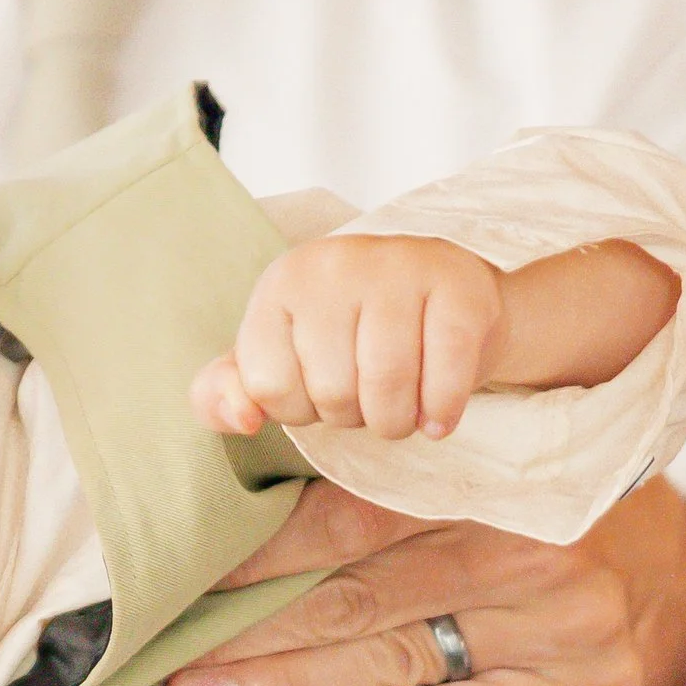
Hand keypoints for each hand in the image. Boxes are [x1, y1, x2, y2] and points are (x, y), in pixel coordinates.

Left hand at [163, 477, 685, 685]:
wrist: (671, 569)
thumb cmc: (533, 505)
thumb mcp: (474, 457)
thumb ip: (368, 459)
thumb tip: (225, 443)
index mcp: (489, 465)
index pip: (352, 511)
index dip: (262, 549)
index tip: (179, 578)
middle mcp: (528, 537)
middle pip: (365, 591)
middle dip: (257, 632)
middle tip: (169, 669)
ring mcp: (560, 619)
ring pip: (402, 658)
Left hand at [194, 233, 508, 442]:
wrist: (449, 293)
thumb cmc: (355, 335)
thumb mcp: (279, 357)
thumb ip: (227, 393)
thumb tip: (241, 418)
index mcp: (282, 282)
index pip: (268, 386)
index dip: (299, 409)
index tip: (320, 386)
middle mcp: (334, 264)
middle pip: (331, 392)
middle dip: (352, 416)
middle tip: (368, 393)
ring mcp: (399, 269)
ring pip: (387, 388)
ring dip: (397, 422)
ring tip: (403, 406)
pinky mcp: (458, 289)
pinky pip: (445, 378)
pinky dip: (441, 412)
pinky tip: (437, 418)